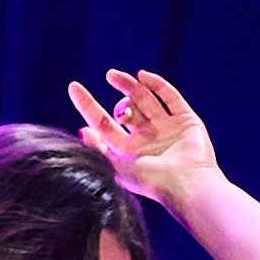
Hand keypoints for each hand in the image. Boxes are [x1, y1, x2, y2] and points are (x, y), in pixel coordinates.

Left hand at [69, 66, 218, 207]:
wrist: (185, 183)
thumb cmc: (150, 181)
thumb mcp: (116, 165)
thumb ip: (98, 148)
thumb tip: (83, 130)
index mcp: (128, 151)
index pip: (103, 123)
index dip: (88, 105)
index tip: (73, 87)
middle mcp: (147, 138)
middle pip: (128, 110)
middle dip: (117, 101)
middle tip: (114, 104)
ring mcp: (167, 128)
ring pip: (146, 100)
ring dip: (129, 86)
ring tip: (112, 76)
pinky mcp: (186, 121)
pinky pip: (170, 97)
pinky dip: (157, 85)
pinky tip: (142, 76)